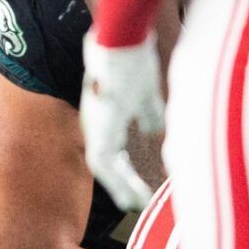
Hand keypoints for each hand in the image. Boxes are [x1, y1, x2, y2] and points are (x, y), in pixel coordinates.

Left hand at [80, 33, 162, 210]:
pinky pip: (103, 164)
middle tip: (141, 202)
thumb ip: (147, 115)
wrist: (120, 43)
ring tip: (137, 205)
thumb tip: (154, 131)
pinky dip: (116, 181)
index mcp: (107, 118)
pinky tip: (128, 196)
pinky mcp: (96, 129)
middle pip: (110, 163)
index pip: (116, 151)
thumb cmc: (132, 62)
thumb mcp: (145, 95)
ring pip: (104, 168)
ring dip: (122, 186)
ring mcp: (94, 127)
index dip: (127, 170)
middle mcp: (97, 125)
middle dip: (126, 182)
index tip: (139, 186)